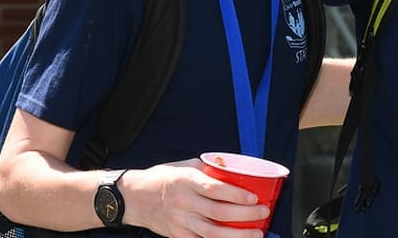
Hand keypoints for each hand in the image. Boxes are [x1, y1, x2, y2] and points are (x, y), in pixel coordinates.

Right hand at [121, 160, 269, 237]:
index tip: (254, 198)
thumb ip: (209, 169)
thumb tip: (234, 169)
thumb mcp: (185, 166)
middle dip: (244, 215)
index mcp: (186, 181)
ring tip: (256, 233)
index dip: (236, 195)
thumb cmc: (162, 179)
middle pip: (218, 212)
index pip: (215, 189)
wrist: (134, 198)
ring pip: (212, 232)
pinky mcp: (177, 235)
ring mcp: (180, 221)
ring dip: (237, 235)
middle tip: (263, 212)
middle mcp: (183, 202)